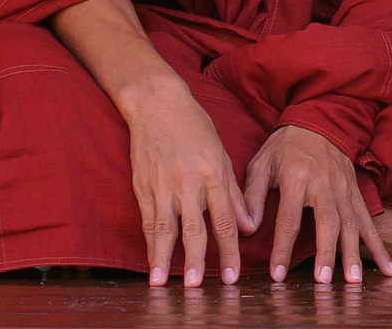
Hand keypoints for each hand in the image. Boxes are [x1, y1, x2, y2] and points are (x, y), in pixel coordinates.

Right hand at [122, 77, 253, 285]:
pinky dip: (149, 242)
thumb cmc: (195, 127)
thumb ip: (234, 194)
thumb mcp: (222, 155)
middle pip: (193, 229)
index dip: (228, 250)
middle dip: (196, 260)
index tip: (231, 275)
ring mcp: (162, 185)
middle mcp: (188, 183)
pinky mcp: (142, 185)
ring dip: (165, 258)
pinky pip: (147, 219)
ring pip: (165, 228)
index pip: (223, 220)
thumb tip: (249, 227)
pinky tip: (152, 260)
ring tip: (163, 282)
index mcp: (213, 174)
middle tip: (198, 287)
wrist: (157, 104)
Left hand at [243, 125, 391, 282]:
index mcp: (297, 177)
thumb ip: (251, 196)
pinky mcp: (357, 194)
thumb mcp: (261, 164)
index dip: (282, 247)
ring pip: (352, 224)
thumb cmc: (285, 146)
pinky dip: (380, 247)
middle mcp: (324, 184)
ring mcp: (345, 189)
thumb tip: (245, 228)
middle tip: (323, 281)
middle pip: (327, 222)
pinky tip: (388, 269)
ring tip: (354, 281)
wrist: (321, 121)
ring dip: (354, 254)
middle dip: (327, 253)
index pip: (289, 218)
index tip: (276, 275)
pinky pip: (369, 222)